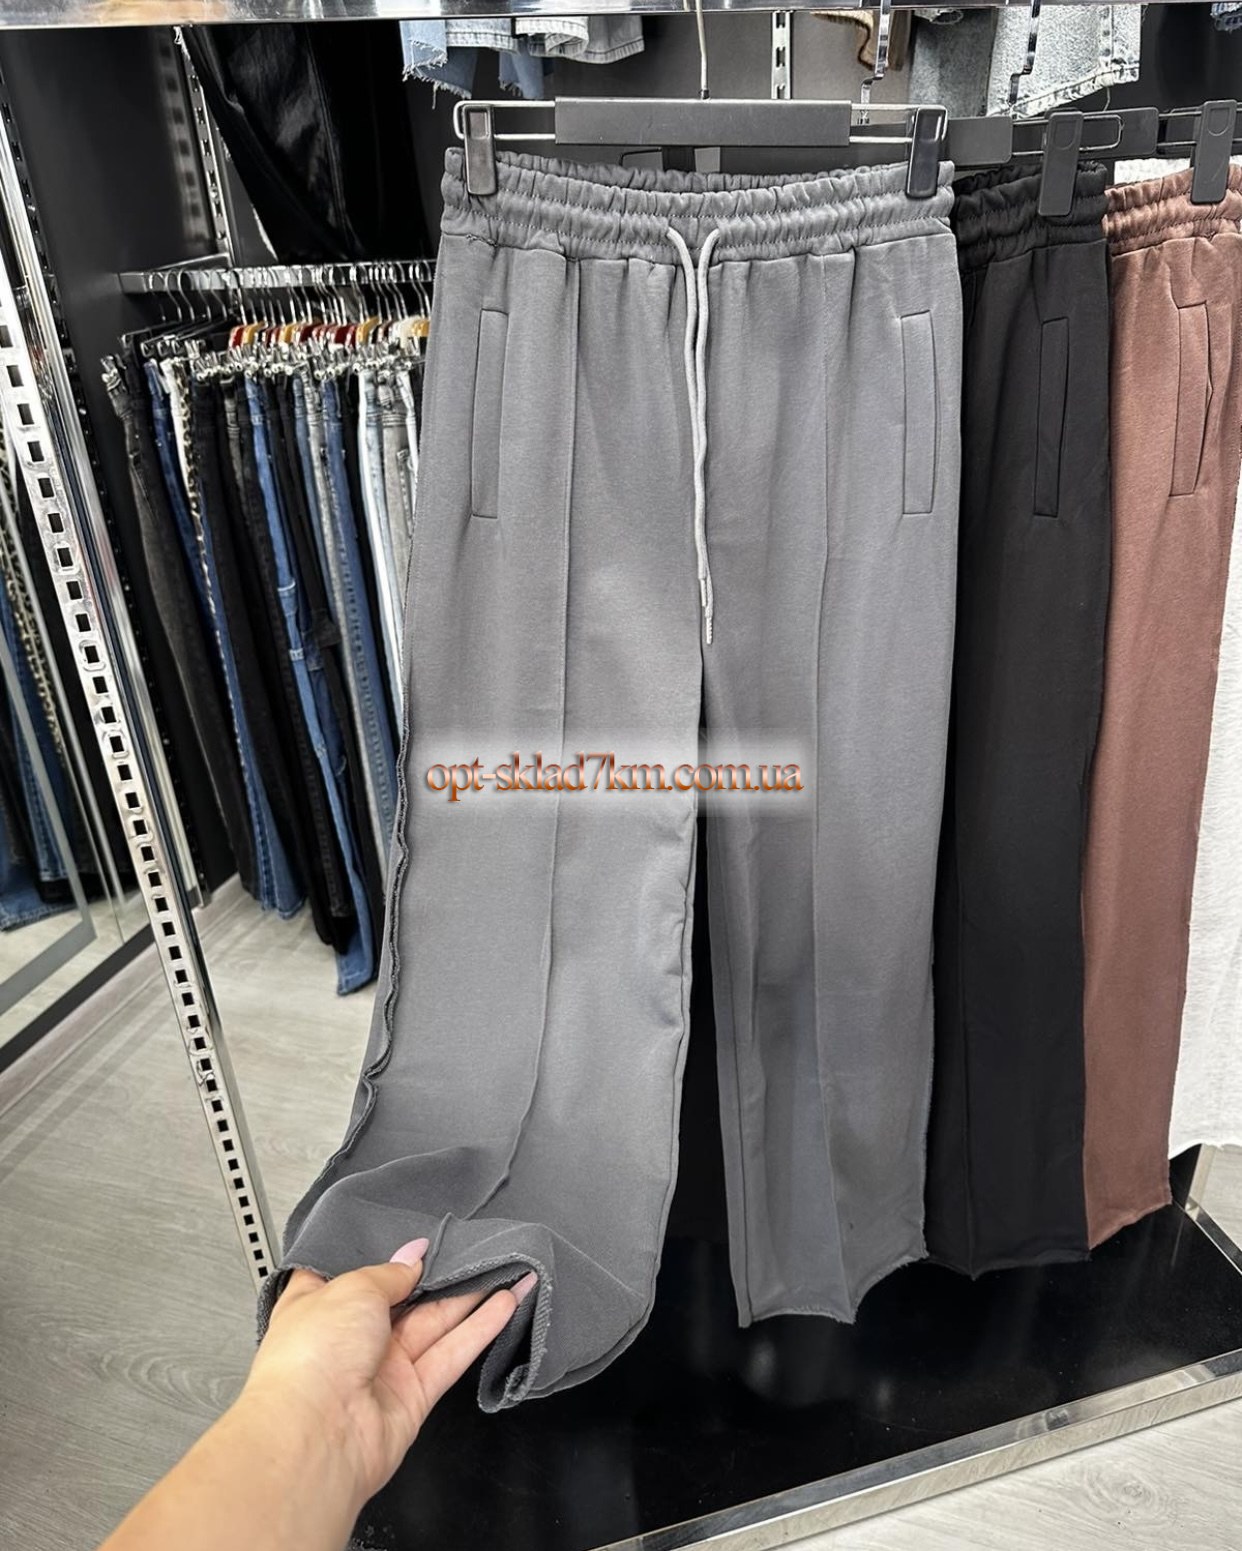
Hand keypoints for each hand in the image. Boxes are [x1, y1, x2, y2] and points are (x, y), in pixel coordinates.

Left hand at [242, 1244, 535, 1508]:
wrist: (317, 1435)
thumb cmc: (311, 1356)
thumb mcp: (352, 1289)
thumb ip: (391, 1272)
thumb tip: (412, 1258)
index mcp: (320, 1305)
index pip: (356, 1272)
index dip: (388, 1255)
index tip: (422, 1237)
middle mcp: (351, 1337)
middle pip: (406, 1298)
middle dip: (441, 1275)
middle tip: (479, 1247)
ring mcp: (383, 1368)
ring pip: (436, 1324)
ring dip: (472, 1296)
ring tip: (507, 1267)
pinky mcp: (413, 1395)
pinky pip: (451, 1354)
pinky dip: (480, 1329)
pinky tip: (506, 1303)